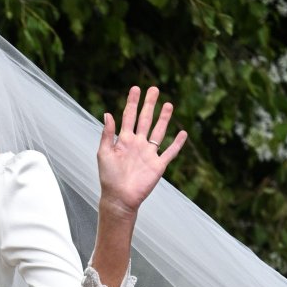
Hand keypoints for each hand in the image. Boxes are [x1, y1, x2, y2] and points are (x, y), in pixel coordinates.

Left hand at [97, 85, 186, 214]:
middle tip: (154, 89)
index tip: (136, 88)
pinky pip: (170, 152)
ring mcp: (148, 154)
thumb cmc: (108, 178)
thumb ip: (107, 134)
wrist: (119, 198)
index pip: (129, 116)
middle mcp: (137, 144)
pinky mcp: (158, 165)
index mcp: (123, 140)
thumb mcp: (104, 153)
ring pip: (159, 132)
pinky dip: (177, 143)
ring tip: (168, 104)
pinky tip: (183, 133)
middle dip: (149, 104)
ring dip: (164, 118)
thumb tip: (108, 113)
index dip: (132, 102)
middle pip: (145, 120)